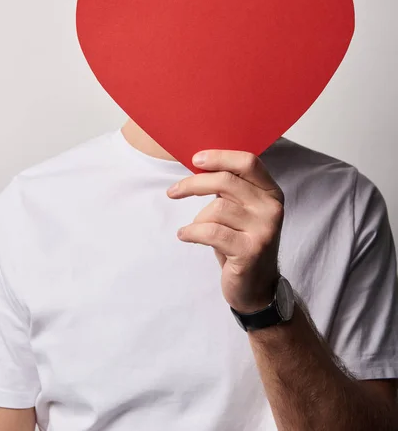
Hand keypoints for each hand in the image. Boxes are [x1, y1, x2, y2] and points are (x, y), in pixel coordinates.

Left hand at [167, 149, 283, 313]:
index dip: (220, 157)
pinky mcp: (251, 250)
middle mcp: (272, 208)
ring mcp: (264, 230)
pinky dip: (192, 232)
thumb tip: (200, 164)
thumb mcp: (242, 211)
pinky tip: (185, 235)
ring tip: (195, 229)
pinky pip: (211, 232)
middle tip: (173, 192)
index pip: (248, 162)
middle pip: (226, 181)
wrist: (257, 287)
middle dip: (194, 184)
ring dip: (198, 219)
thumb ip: (231, 188)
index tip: (195, 159)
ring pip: (217, 208)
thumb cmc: (241, 242)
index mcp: (271, 192)